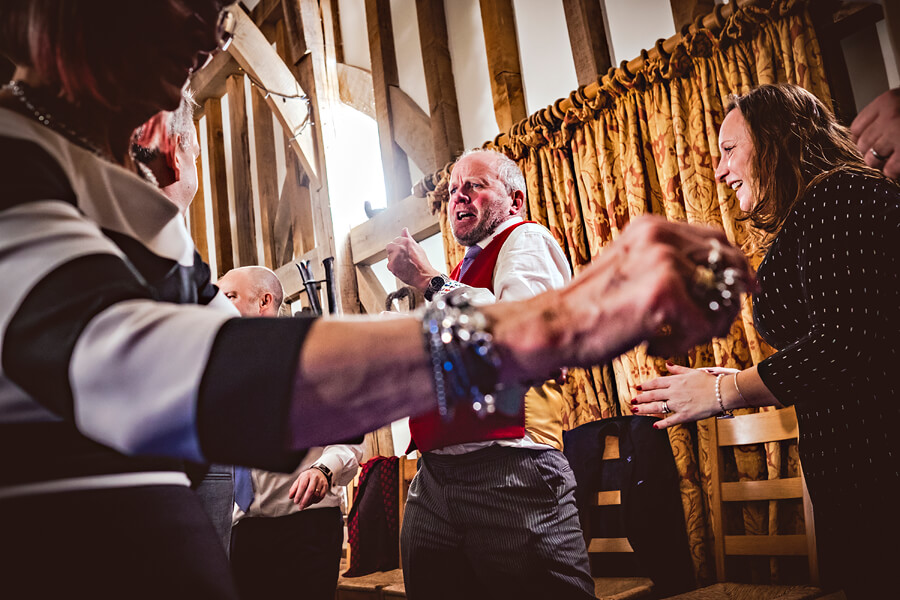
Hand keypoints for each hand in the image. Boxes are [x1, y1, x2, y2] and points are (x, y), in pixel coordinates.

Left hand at [289, 468, 328, 509]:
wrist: (319, 471)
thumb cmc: (308, 477)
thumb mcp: (299, 479)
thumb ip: (294, 488)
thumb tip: (290, 496)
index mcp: (307, 475)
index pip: (302, 486)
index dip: (299, 495)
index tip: (296, 501)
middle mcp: (315, 478)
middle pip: (310, 491)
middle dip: (305, 501)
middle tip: (301, 507)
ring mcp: (321, 482)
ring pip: (316, 495)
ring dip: (310, 502)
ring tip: (305, 505)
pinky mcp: (325, 486)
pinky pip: (321, 496)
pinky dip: (316, 501)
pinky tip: (311, 502)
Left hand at [386, 228, 439, 289]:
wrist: (424, 276)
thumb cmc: (422, 263)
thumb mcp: (417, 247)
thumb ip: (408, 238)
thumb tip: (404, 229)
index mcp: (406, 241)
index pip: (396, 240)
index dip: (399, 246)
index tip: (403, 252)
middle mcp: (399, 247)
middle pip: (389, 246)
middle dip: (394, 251)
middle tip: (402, 258)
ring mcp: (395, 256)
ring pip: (389, 256)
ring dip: (394, 260)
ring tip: (404, 264)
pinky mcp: (391, 265)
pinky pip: (389, 264)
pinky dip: (394, 267)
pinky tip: (402, 268)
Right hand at [487, 217, 753, 380]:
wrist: (555, 326)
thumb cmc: (590, 309)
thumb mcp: (632, 271)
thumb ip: (669, 267)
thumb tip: (721, 283)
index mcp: (651, 227)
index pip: (715, 239)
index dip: (737, 265)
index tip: (748, 288)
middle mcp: (660, 236)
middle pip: (728, 265)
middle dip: (731, 301)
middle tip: (719, 327)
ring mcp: (664, 262)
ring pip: (720, 301)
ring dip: (703, 329)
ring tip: (671, 340)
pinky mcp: (665, 294)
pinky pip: (704, 327)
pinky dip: (684, 345)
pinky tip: (655, 346)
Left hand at [631, 363, 720, 427]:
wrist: (722, 392)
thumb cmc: (710, 381)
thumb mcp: (692, 372)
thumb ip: (678, 370)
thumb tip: (667, 364)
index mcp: (676, 381)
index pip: (656, 383)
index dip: (645, 386)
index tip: (637, 388)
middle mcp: (674, 392)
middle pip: (653, 395)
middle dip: (641, 398)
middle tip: (632, 401)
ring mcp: (678, 404)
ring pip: (657, 407)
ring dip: (644, 410)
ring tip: (635, 411)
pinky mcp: (685, 415)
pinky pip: (670, 420)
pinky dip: (661, 424)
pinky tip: (654, 426)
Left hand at [851, 87, 899, 178]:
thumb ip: (883, 114)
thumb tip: (858, 138)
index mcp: (886, 101)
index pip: (856, 127)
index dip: (859, 139)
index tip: (865, 143)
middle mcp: (890, 116)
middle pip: (861, 144)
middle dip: (868, 153)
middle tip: (879, 154)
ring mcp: (899, 134)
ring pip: (871, 158)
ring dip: (878, 163)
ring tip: (887, 161)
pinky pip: (890, 169)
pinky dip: (892, 172)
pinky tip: (896, 168)